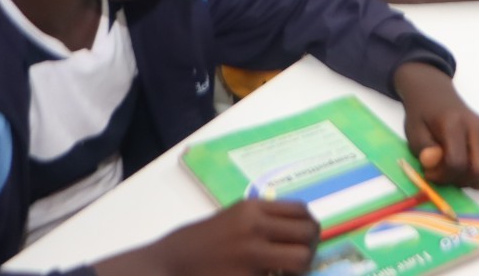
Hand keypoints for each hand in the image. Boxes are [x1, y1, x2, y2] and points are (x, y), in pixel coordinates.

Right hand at [142, 199, 317, 275]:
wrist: (168, 265)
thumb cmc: (199, 242)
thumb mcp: (232, 218)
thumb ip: (262, 220)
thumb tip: (296, 229)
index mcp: (252, 209)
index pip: (302, 211)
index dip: (309, 226)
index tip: (305, 237)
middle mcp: (255, 228)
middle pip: (308, 235)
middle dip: (311, 248)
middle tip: (301, 258)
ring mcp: (252, 257)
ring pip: (301, 260)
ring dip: (301, 268)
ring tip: (287, 271)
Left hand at [394, 62, 478, 188]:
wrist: (437, 97)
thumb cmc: (424, 117)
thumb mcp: (414, 133)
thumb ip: (424, 149)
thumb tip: (432, 163)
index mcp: (454, 124)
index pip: (457, 163)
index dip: (442, 176)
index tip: (431, 172)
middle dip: (464, 181)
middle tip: (448, 174)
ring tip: (466, 173)